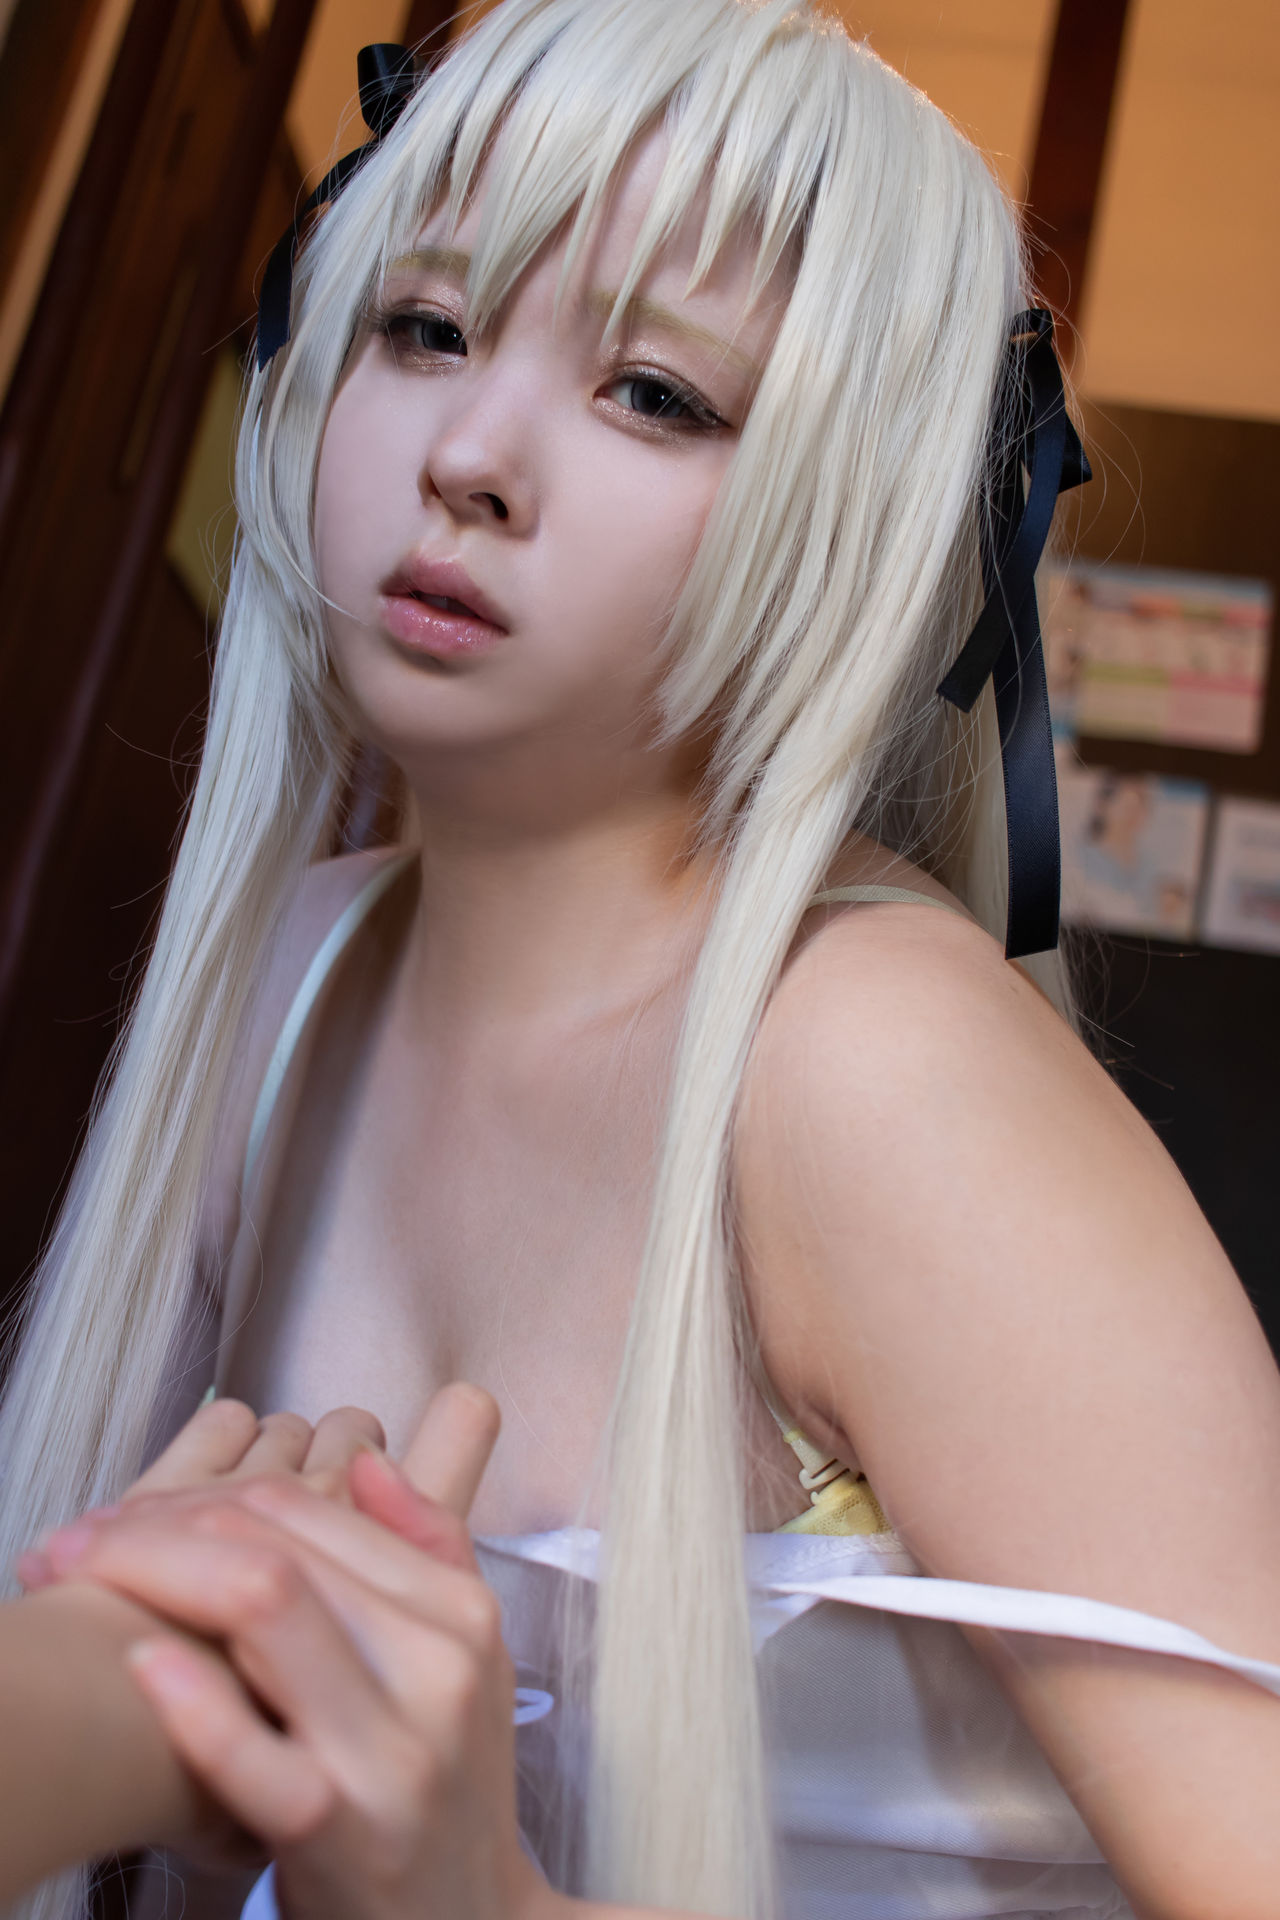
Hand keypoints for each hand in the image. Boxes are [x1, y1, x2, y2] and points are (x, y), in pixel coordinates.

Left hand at [25, 1386, 538, 1919]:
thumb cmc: (443, 1795)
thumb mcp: (466, 1662)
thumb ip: (429, 1549)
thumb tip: (364, 1461)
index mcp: (459, 1614)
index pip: (315, 1508)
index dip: (204, 1493)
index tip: (125, 1515)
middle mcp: (437, 1666)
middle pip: (277, 1546)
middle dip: (155, 1530)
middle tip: (76, 1545)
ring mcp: (394, 1748)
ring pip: (266, 1606)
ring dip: (151, 1577)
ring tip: (81, 1583)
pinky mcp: (345, 1831)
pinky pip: (256, 1752)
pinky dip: (192, 1702)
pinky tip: (139, 1666)